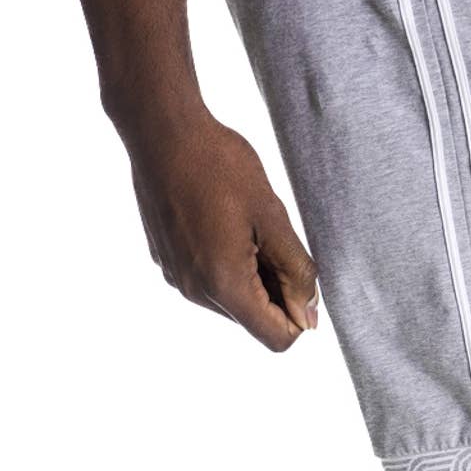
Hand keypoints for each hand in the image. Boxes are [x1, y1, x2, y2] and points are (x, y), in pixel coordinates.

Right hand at [125, 112, 317, 351]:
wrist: (162, 132)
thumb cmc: (219, 166)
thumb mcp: (272, 216)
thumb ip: (296, 271)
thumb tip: (309, 316)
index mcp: (223, 284)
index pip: (276, 338)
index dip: (299, 313)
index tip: (299, 272)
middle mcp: (195, 291)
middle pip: (253, 319)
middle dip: (275, 289)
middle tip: (273, 235)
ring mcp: (176, 277)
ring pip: (231, 301)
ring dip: (251, 274)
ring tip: (247, 225)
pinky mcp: (167, 262)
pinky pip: (208, 280)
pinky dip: (226, 263)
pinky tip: (224, 221)